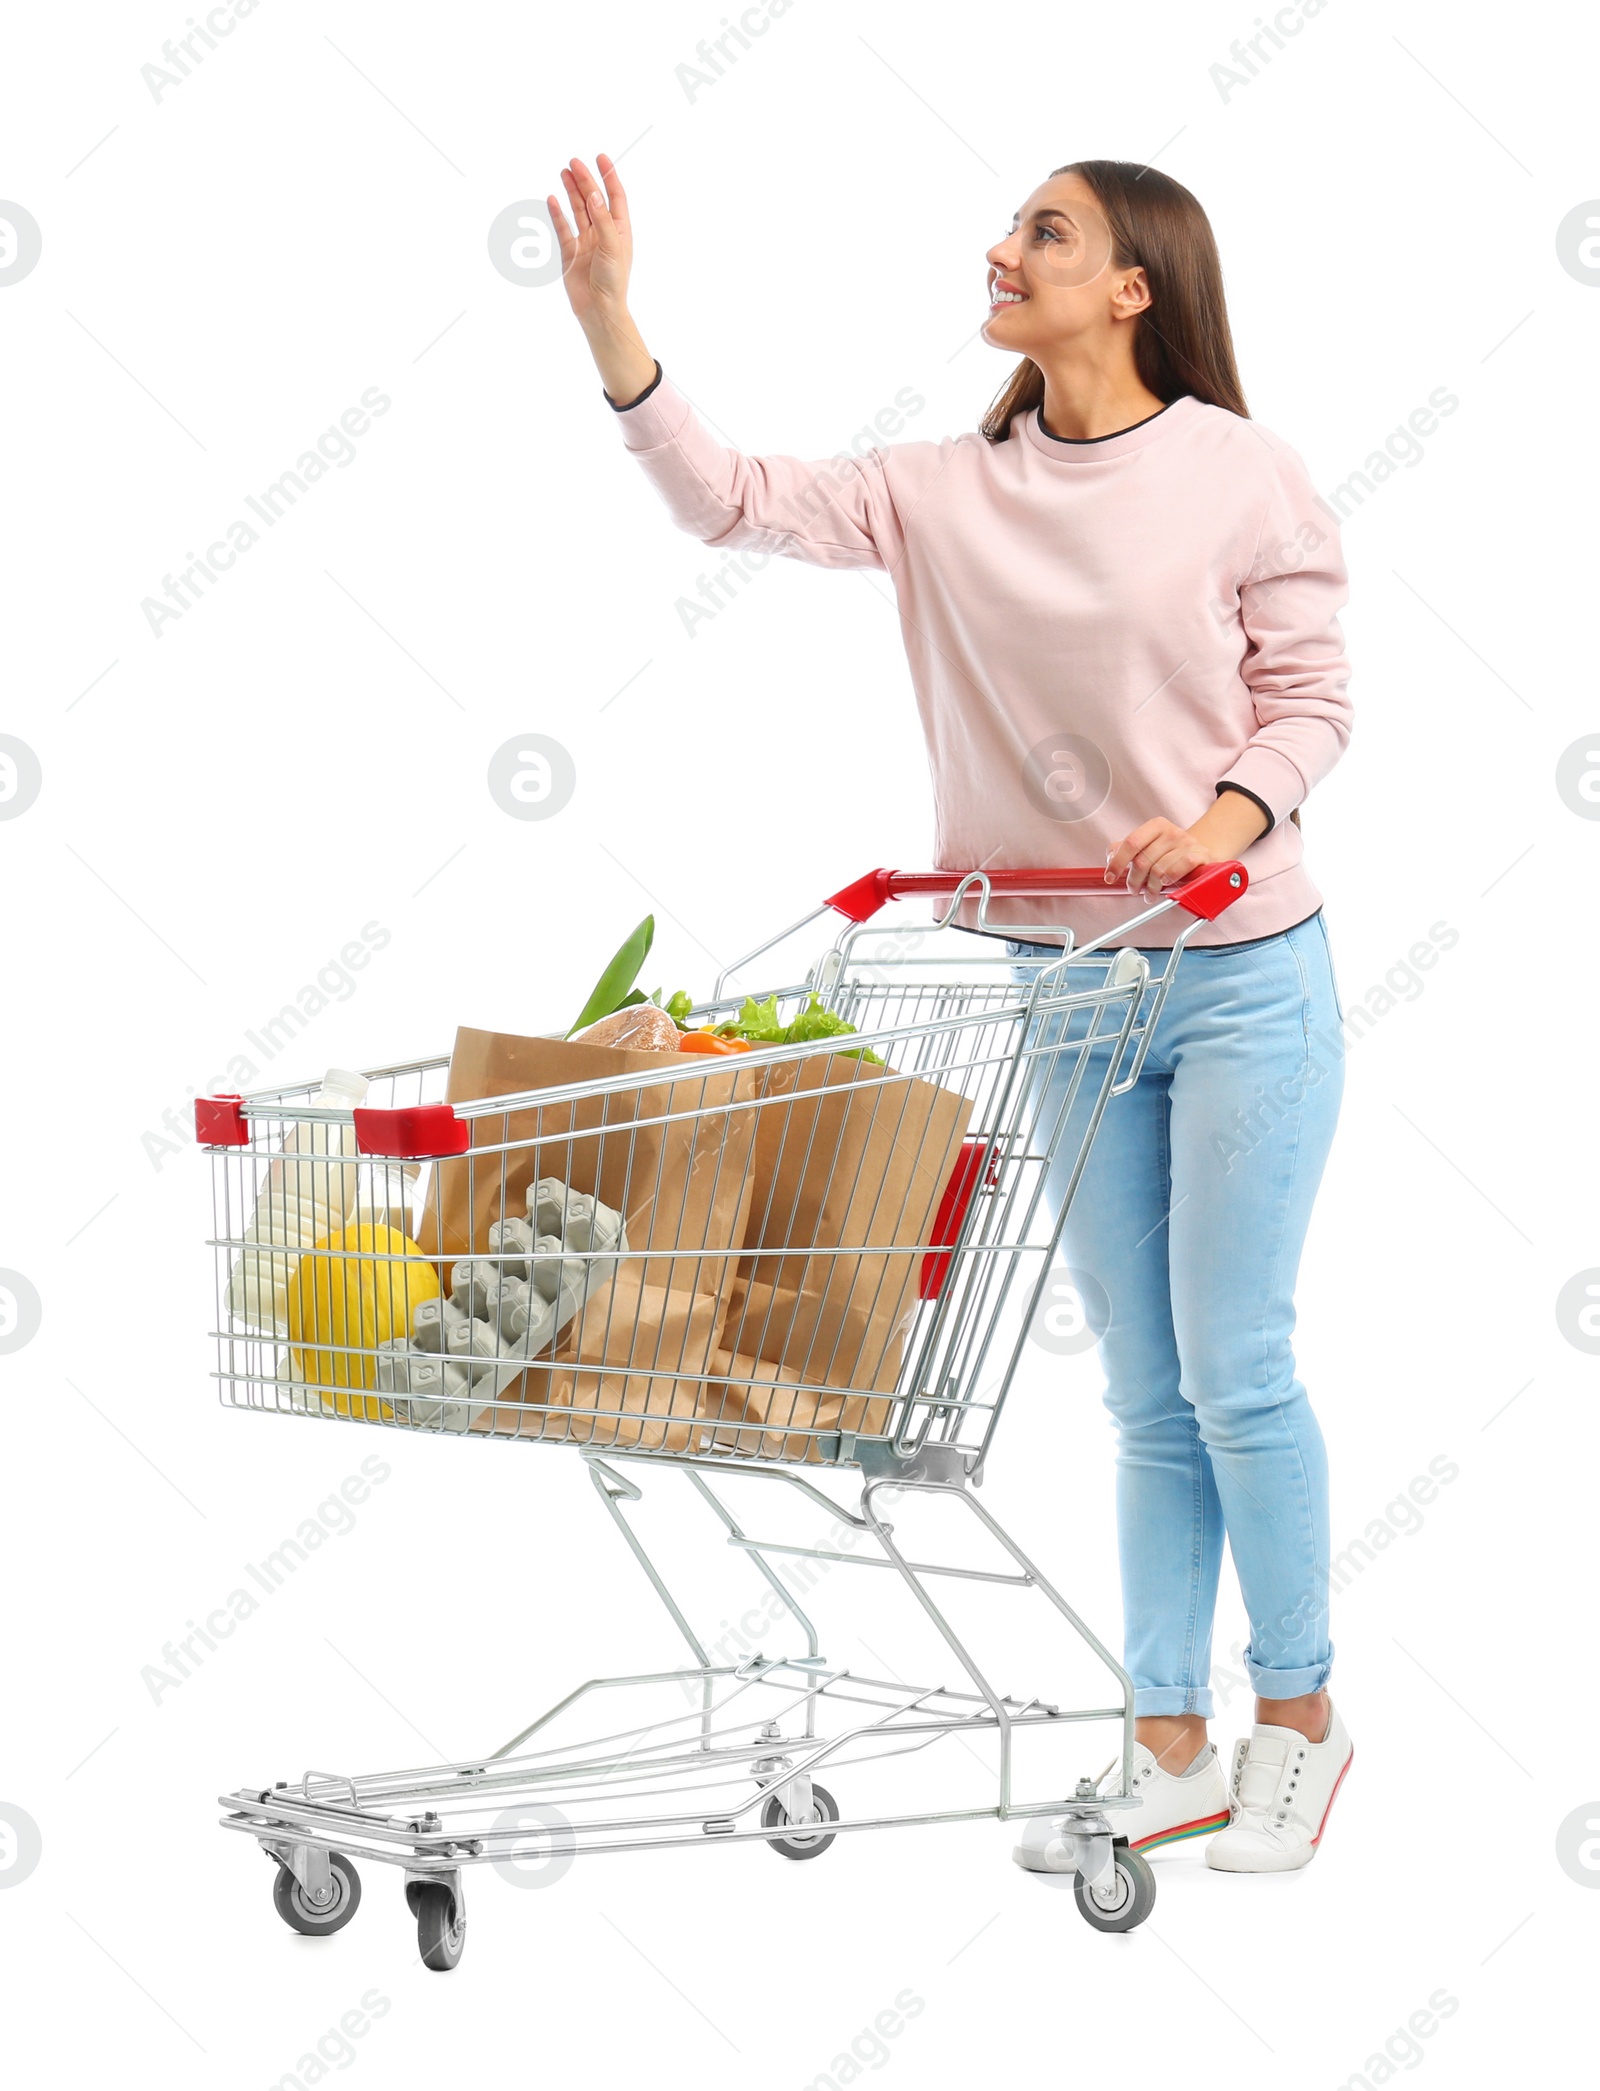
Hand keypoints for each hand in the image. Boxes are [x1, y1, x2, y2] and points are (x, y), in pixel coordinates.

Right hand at [549, 154, 633, 332]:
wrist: (599, 310)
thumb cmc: (613, 281)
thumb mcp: (612, 247)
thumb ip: (602, 220)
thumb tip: (594, 195)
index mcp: (619, 231)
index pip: (615, 197)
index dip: (608, 176)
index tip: (600, 158)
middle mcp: (603, 233)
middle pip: (593, 200)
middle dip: (585, 180)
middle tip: (574, 162)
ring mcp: (586, 242)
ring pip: (578, 210)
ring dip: (571, 191)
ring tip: (564, 172)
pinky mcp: (571, 253)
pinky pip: (563, 228)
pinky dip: (557, 213)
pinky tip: (552, 198)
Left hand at [1105, 818, 1212, 897]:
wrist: (1203, 852)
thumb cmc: (1172, 852)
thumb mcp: (1150, 845)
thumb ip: (1128, 849)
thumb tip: (1111, 856)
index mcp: (1156, 826)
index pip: (1131, 843)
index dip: (1117, 862)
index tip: (1110, 877)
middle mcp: (1171, 832)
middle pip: (1143, 861)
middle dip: (1134, 881)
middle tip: (1134, 890)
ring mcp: (1187, 843)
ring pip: (1158, 871)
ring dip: (1151, 888)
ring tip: (1150, 893)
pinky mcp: (1200, 855)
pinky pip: (1178, 870)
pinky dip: (1169, 880)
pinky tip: (1166, 885)